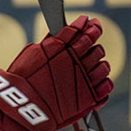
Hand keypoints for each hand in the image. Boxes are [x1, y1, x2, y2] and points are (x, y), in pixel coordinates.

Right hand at [0, 16, 113, 130]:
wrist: (23, 109)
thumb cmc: (23, 81)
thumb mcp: (32, 53)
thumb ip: (50, 42)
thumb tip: (61, 31)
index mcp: (62, 48)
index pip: (81, 30)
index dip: (87, 25)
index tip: (88, 22)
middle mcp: (76, 62)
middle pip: (95, 46)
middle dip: (93, 41)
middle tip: (90, 40)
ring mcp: (85, 80)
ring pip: (104, 65)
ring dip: (99, 62)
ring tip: (91, 65)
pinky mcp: (90, 98)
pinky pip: (107, 85)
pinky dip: (103, 82)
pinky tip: (95, 81)